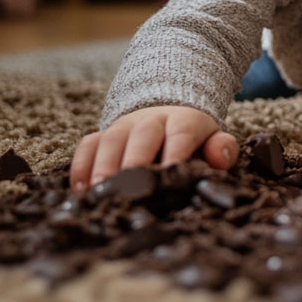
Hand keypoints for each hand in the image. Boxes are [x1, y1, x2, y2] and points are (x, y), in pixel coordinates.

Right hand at [69, 105, 236, 192]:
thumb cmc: (192, 138)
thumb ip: (222, 149)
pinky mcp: (102, 135)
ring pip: (111, 140)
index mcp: (183, 121)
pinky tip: (80, 190)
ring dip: (104, 165)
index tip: (170, 174)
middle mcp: (150, 120)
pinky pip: (88, 145)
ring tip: (100, 191)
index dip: (176, 152)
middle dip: (135, 159)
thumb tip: (220, 157)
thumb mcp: (212, 139)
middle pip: (142, 135)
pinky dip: (81, 166)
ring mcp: (123, 126)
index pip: (181, 133)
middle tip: (128, 185)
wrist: (167, 110)